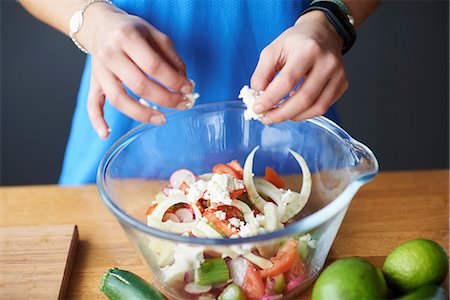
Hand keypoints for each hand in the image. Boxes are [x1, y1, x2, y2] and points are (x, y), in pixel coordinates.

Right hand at [78, 4, 192, 137]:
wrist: (101, 25)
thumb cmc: (132, 31)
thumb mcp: (155, 34)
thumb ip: (171, 57)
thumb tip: (185, 82)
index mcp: (127, 38)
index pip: (154, 66)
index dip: (174, 81)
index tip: (188, 89)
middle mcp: (110, 54)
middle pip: (139, 84)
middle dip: (165, 99)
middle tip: (182, 105)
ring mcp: (100, 71)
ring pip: (118, 99)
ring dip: (141, 114)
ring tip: (162, 119)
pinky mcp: (93, 82)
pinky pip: (92, 104)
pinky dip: (97, 120)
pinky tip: (106, 134)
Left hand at [250, 10, 348, 123]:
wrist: (323, 32)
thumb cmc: (297, 41)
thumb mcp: (273, 50)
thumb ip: (262, 73)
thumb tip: (257, 95)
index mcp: (308, 49)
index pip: (287, 81)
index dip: (270, 99)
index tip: (257, 108)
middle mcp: (327, 62)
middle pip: (304, 98)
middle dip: (281, 113)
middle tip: (266, 118)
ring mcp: (338, 74)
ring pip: (316, 107)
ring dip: (293, 116)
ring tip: (278, 114)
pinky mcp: (343, 84)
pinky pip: (323, 107)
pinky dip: (305, 113)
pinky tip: (294, 107)